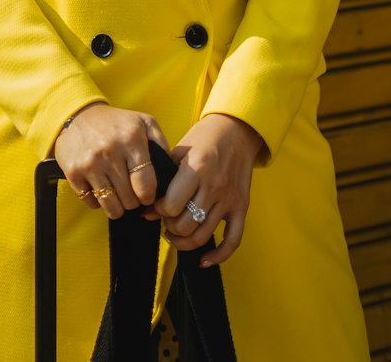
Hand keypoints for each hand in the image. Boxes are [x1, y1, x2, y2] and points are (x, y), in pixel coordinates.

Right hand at [55, 102, 169, 218]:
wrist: (80, 116)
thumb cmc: (118, 123)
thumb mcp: (144, 123)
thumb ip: (162, 144)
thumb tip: (171, 172)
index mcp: (131, 139)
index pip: (145, 185)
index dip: (149, 196)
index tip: (147, 194)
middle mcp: (109, 151)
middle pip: (129, 200)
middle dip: (133, 200)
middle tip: (131, 191)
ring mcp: (89, 163)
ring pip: (111, 207)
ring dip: (117, 206)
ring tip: (118, 194)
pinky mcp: (73, 172)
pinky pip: (91, 203)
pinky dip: (98, 201)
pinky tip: (101, 186)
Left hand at [148, 113, 263, 264]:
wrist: (237, 129)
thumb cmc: (204, 137)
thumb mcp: (180, 150)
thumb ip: (165, 179)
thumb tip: (148, 211)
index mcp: (197, 168)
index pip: (172, 205)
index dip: (159, 210)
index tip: (157, 205)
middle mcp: (214, 186)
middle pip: (186, 224)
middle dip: (170, 227)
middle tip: (165, 220)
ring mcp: (229, 199)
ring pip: (203, 235)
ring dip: (184, 241)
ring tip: (175, 234)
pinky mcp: (241, 207)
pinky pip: (232, 240)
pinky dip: (218, 255)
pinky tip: (203, 260)